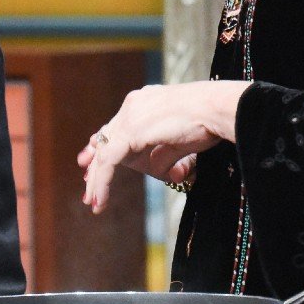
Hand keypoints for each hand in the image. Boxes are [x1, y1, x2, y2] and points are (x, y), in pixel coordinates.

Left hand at [79, 81, 249, 212]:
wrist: (216, 108)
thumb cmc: (207, 122)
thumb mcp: (180, 143)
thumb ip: (165, 155)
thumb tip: (162, 173)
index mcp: (143, 102)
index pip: (117, 127)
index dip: (104, 147)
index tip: (92, 165)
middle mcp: (133, 105)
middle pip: (106, 138)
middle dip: (95, 164)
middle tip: (87, 186)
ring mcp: (130, 115)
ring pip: (104, 151)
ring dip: (97, 178)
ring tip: (92, 201)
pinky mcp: (131, 130)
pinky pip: (109, 160)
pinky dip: (102, 180)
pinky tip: (100, 198)